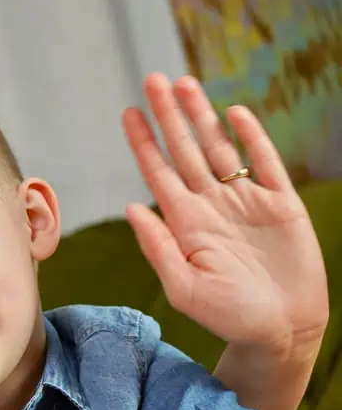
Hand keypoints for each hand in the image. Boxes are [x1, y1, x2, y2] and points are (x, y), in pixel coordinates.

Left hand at [121, 73, 328, 358]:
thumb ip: (157, 246)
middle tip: (152, 79)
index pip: (158, 171)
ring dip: (202, 116)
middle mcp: (211, 204)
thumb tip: (131, 206)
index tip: (128, 112)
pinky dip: (251, 137)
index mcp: (184, 221)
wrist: (280, 330)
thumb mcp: (184, 286)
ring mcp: (245, 200)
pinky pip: (264, 162)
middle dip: (169, 115)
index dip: (144, 141)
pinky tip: (234, 113)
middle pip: (185, 149)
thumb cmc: (228, 316)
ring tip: (184, 84)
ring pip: (220, 147)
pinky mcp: (281, 203)